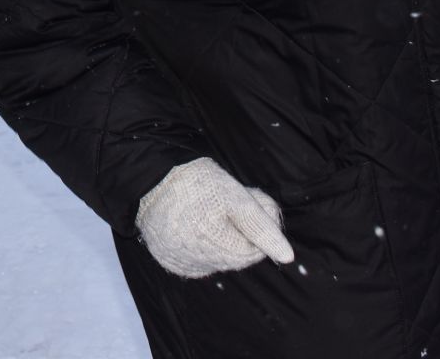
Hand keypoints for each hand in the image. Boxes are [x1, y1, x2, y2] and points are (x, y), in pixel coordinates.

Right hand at [136, 158, 294, 279]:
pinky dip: (201, 250)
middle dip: (239, 236)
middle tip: (228, 210)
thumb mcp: (236, 195)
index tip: (247, 207)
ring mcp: (178, 261)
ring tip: (210, 216)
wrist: (152, 176)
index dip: (255, 230)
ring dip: (221, 244)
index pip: (252, 252)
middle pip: (234, 259)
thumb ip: (262, 225)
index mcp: (211, 240)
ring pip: (216, 263)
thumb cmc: (198, 182)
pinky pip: (195, 263)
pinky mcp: (167, 260)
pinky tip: (196, 229)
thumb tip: (287, 256)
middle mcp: (192, 257)